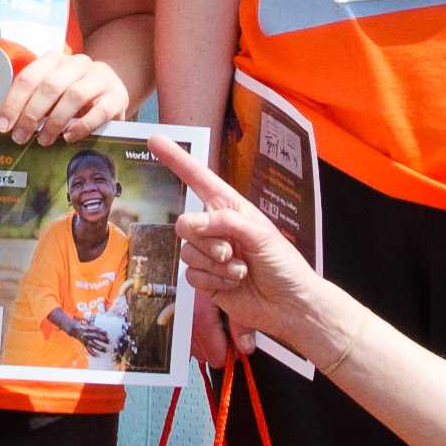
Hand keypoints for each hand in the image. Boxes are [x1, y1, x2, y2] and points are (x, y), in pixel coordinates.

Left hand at [0, 46, 126, 143]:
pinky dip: (82, 126)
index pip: (29, 77)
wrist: (111, 88)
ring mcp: (99, 78)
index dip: (13, 103)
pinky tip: (69, 137)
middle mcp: (77, 63)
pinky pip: (99, 111)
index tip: (3, 126)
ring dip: (55, 121)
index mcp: (54, 60)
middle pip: (50, 86)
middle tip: (21, 137)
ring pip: (74, 96)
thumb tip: (6, 125)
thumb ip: (31, 102)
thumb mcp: (51, 92)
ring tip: (44, 140)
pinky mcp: (116, 96)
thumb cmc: (72, 93)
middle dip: (31, 114)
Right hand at [170, 149, 325, 357]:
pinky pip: (191, 275)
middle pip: (185, 223)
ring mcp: (210, 255)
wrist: (290, 306)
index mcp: (232, 209)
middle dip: (206, 239)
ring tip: (241, 270)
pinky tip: (234, 283)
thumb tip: (195, 222)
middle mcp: (217, 229)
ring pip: (188, 251)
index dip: (177, 160)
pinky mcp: (206, 279)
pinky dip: (213, 280)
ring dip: (215, 264)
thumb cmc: (285, 265)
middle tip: (230, 251)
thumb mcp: (261, 235)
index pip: (199, 179)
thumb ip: (227, 222)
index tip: (156, 139)